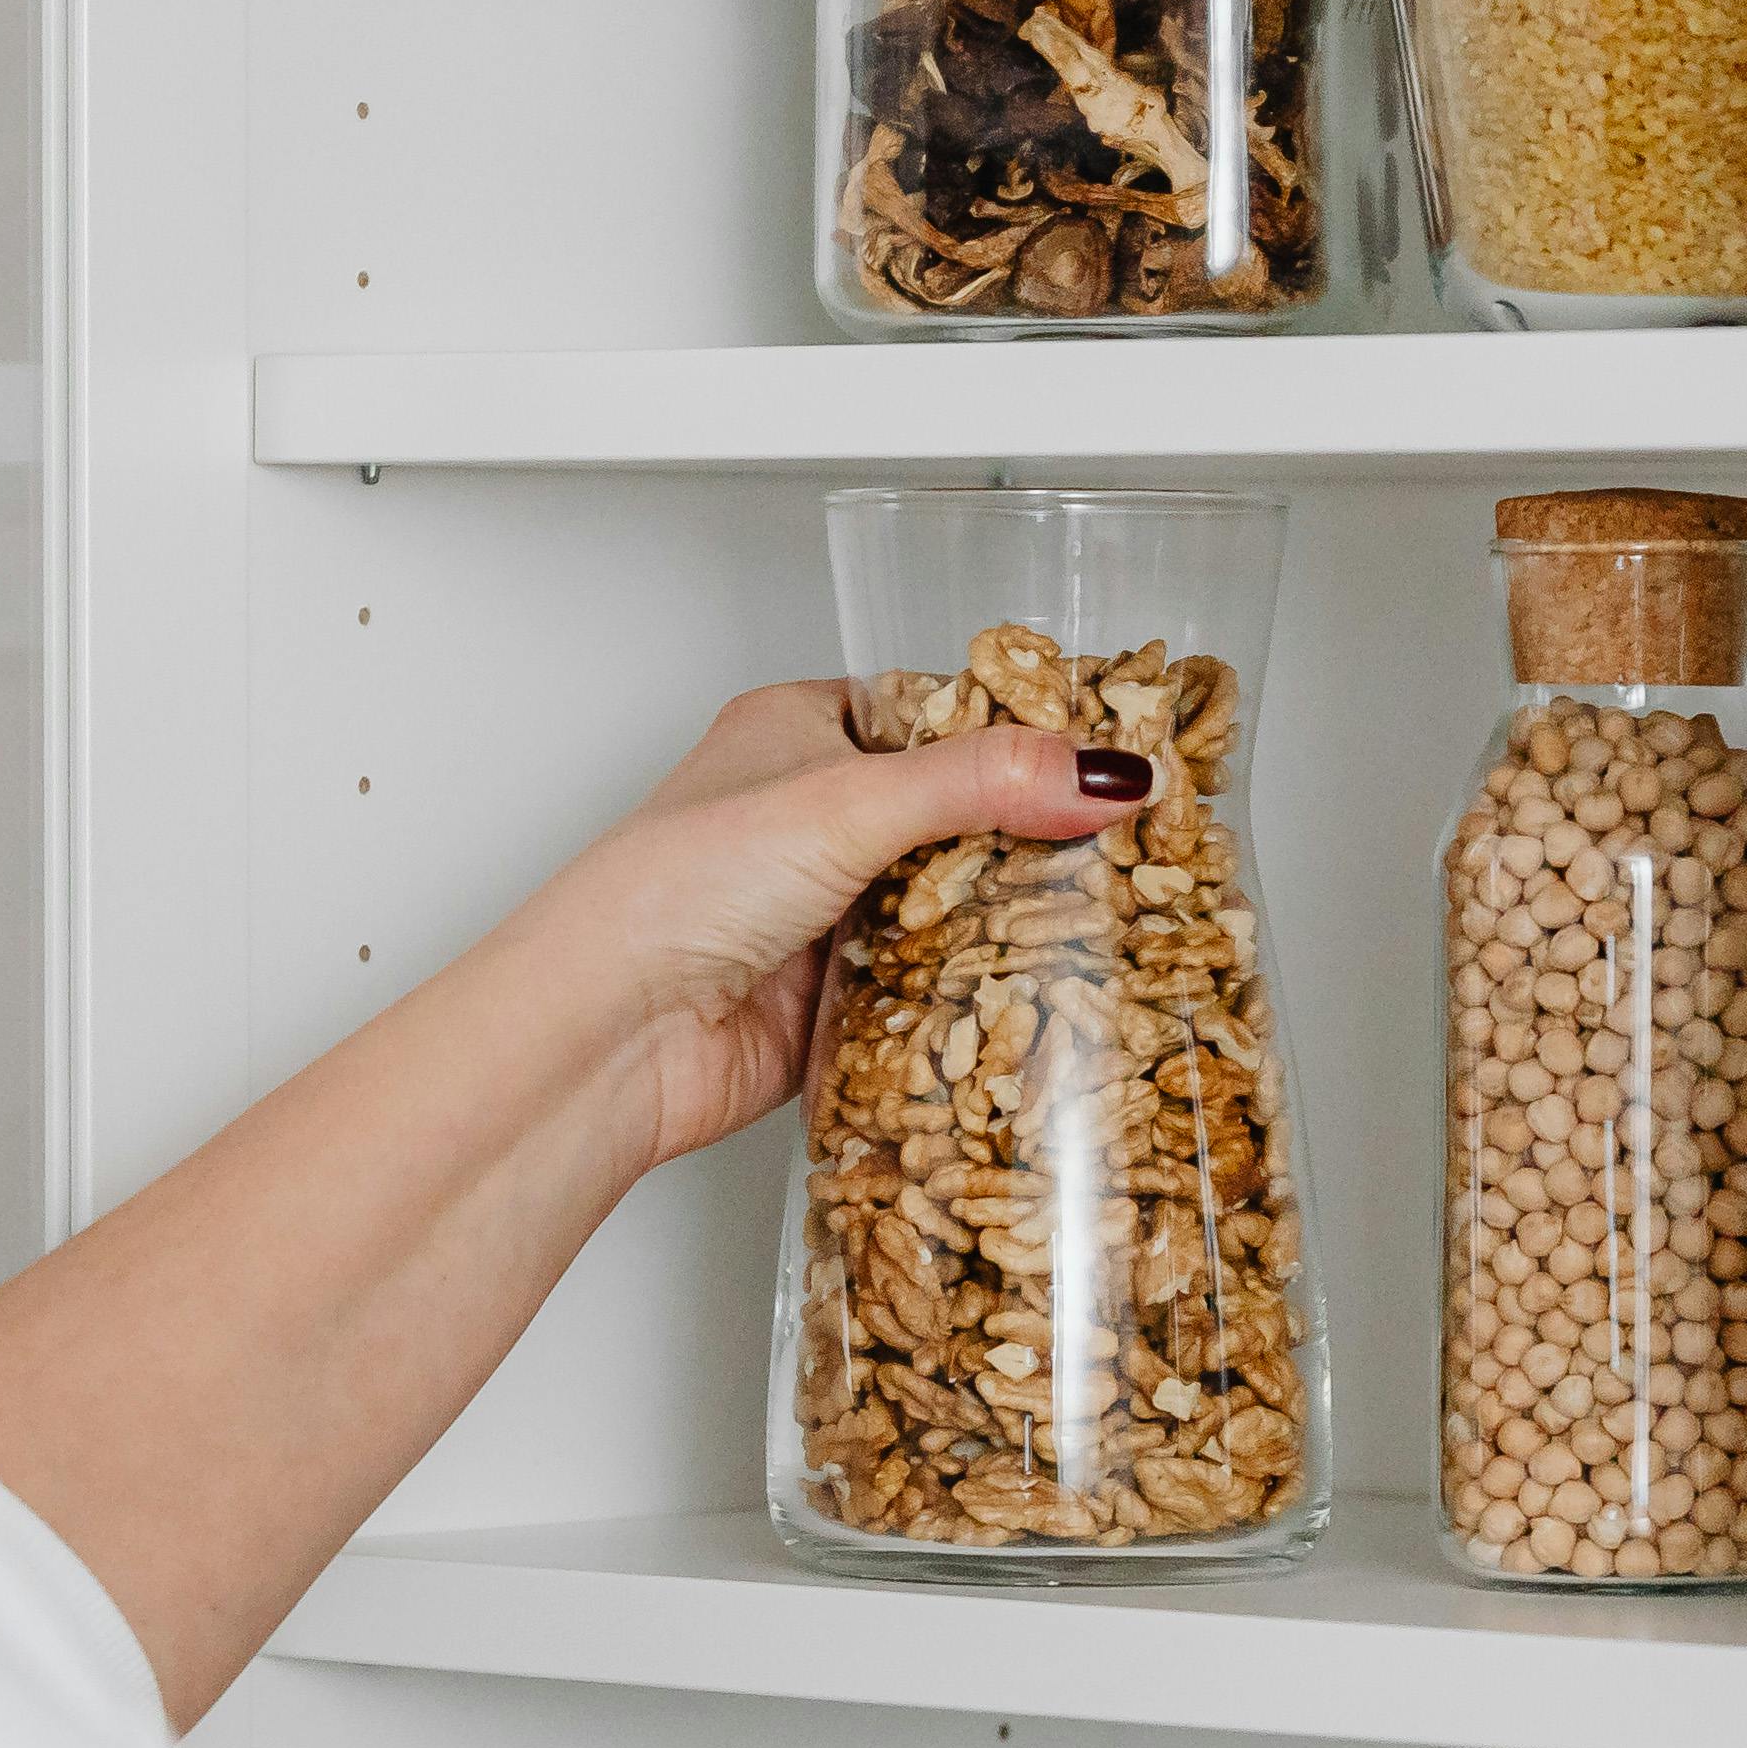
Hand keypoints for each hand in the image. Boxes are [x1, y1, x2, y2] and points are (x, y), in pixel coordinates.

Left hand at [525, 681, 1146, 1173]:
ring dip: (1013, 918)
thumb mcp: (847, 802)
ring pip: (953, 902)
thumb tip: (1102, 772)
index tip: (1113, 752)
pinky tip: (1046, 991)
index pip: (940, 713)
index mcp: (801, 730)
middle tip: (1135, 842)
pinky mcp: (839, 997)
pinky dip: (982, 990)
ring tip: (1118, 916)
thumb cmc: (673, 889)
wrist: (611, 1034)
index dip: (1024, 732)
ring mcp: (827, 908)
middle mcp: (811, 815)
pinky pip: (936, 985)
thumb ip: (985, 783)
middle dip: (1033, 834)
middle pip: (957, 814)